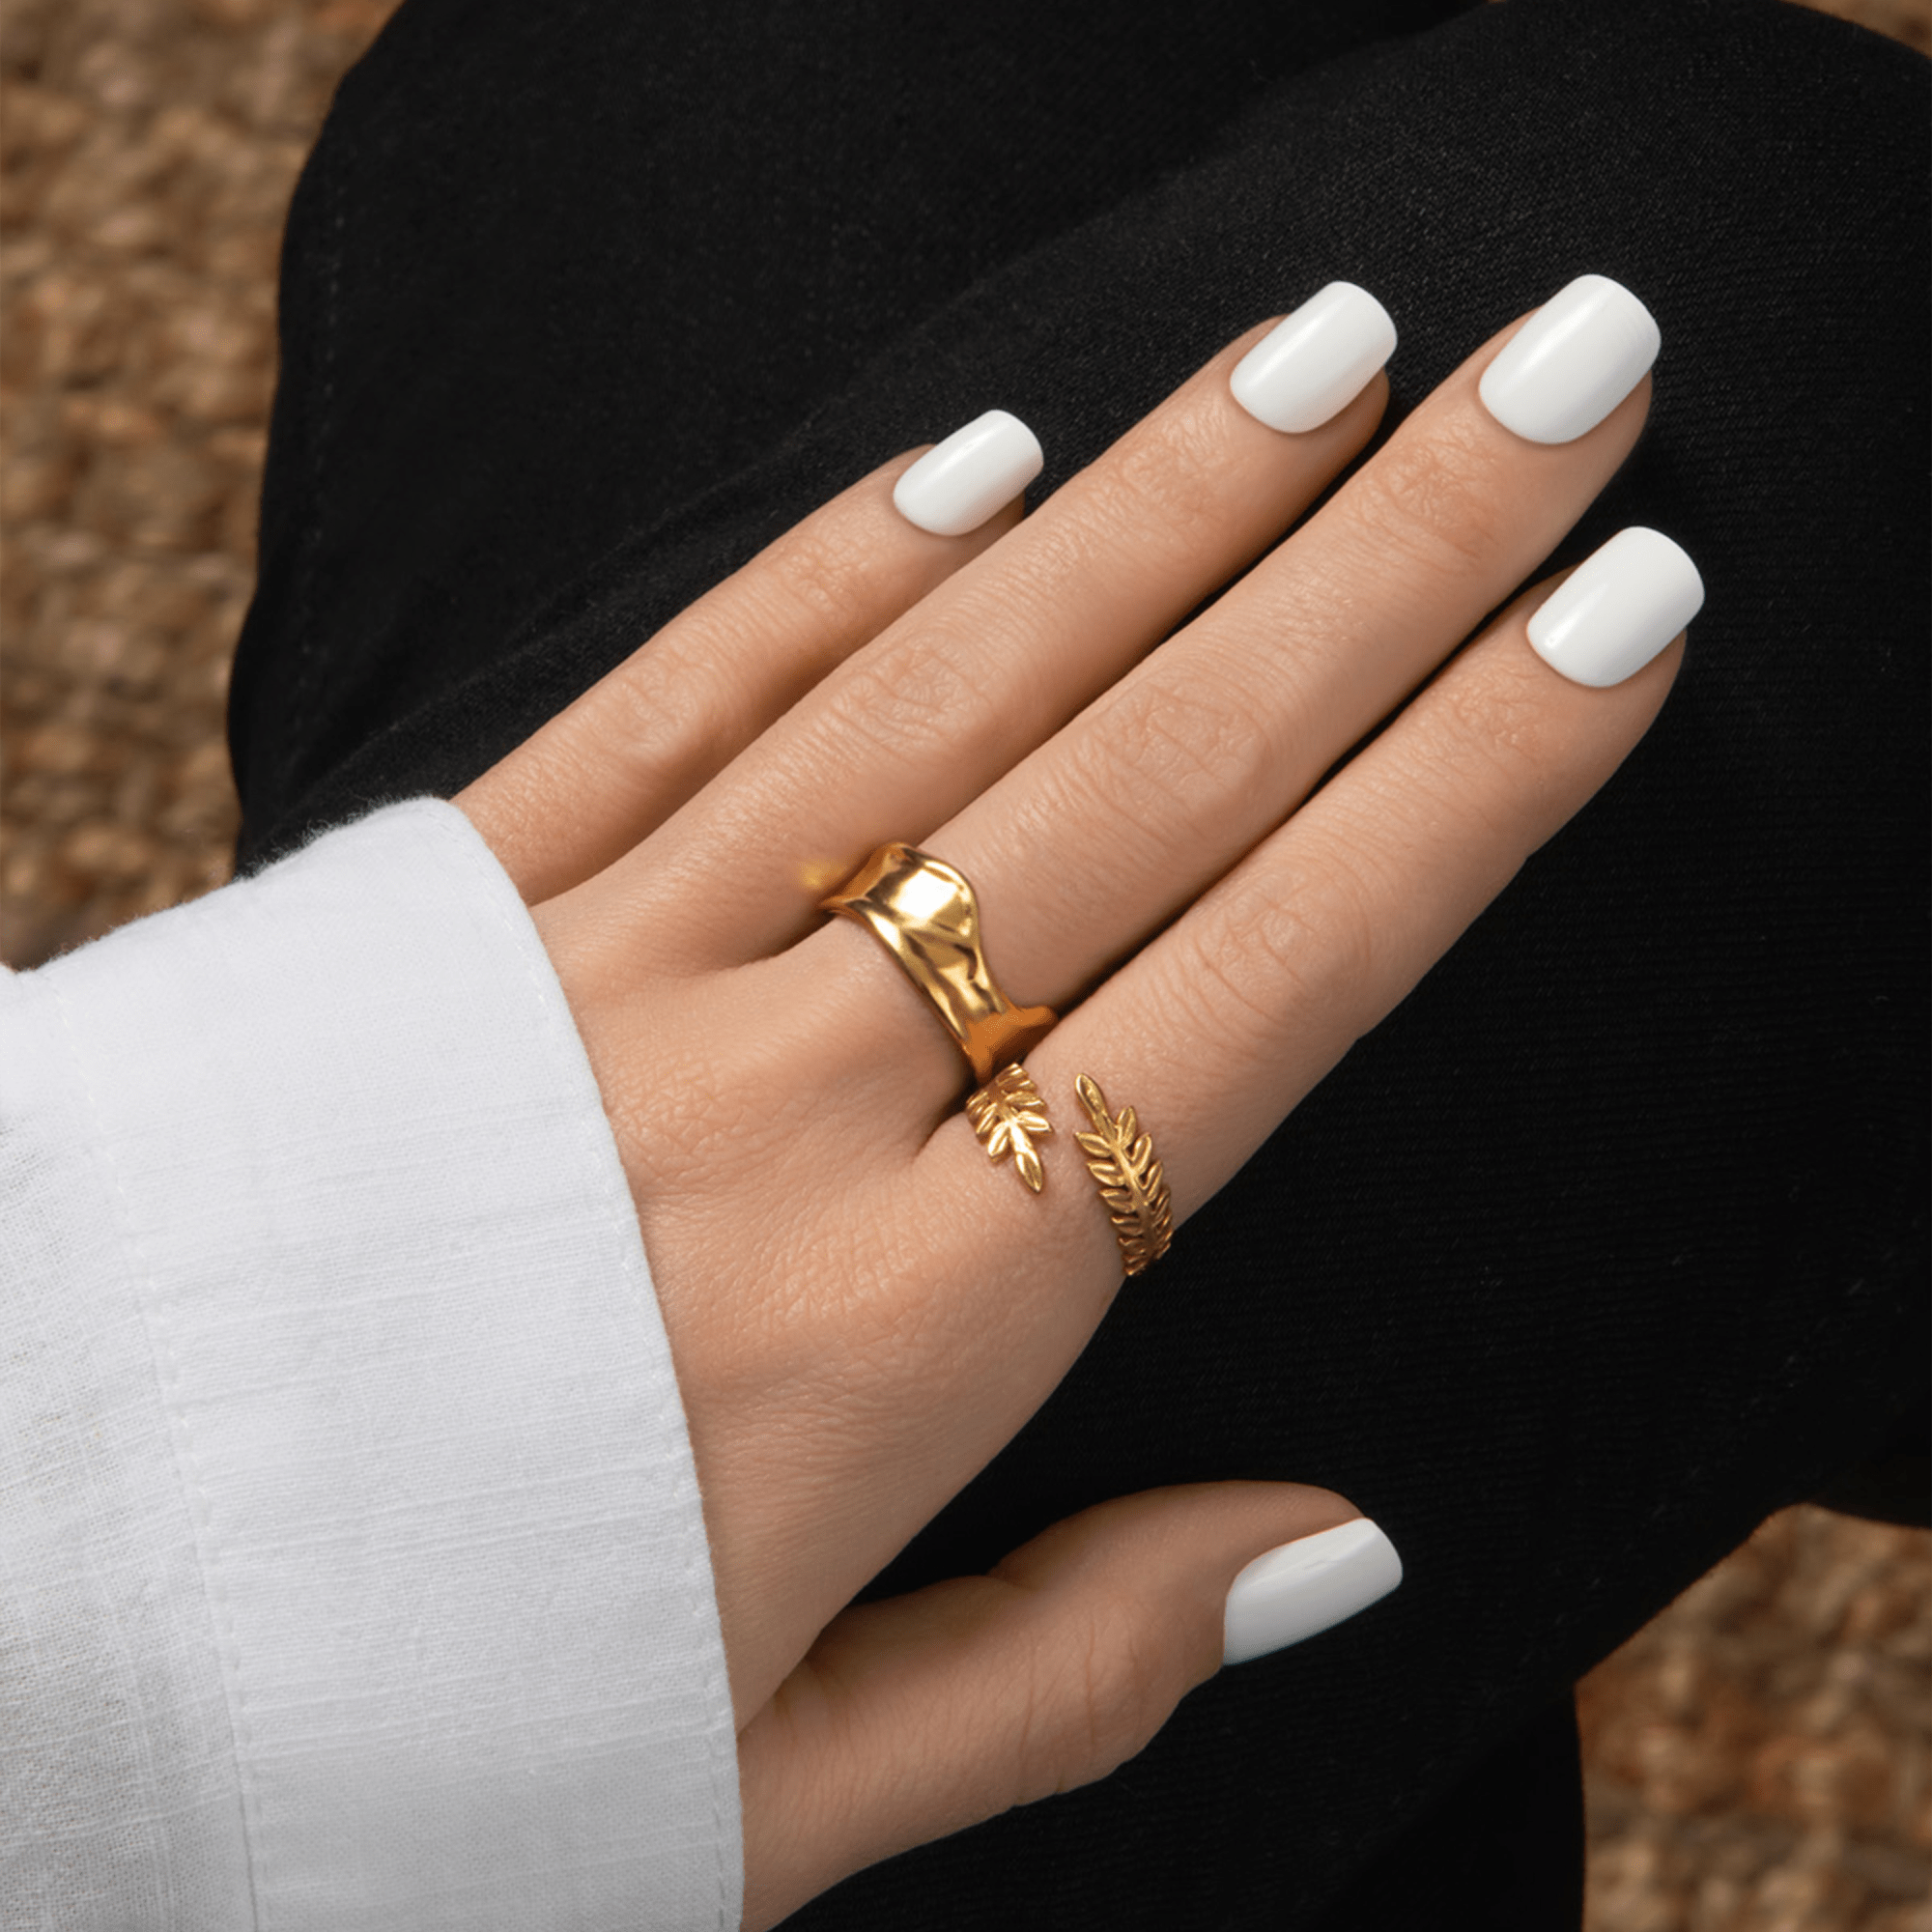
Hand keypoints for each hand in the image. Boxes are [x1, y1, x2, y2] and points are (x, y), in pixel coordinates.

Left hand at [456, 275, 1690, 1925]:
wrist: (45, 1621)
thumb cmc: (418, 1728)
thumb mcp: (776, 1795)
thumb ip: (1065, 1667)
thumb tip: (1337, 1550)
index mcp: (897, 1331)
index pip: (1261, 997)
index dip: (1457, 797)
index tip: (1611, 627)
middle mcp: (775, 1110)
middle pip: (1143, 784)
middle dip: (1384, 568)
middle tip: (1555, 380)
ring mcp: (603, 983)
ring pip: (936, 698)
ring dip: (1152, 511)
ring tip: (1326, 361)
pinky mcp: (445, 916)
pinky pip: (678, 701)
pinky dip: (835, 570)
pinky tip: (983, 460)